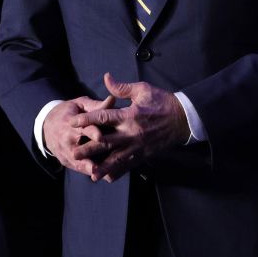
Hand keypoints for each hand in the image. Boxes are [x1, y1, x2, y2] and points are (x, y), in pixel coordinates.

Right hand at [41, 94, 116, 177]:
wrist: (46, 126)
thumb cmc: (69, 112)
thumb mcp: (79, 105)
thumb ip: (96, 106)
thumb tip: (113, 100)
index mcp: (70, 122)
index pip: (83, 128)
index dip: (91, 132)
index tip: (100, 136)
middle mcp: (66, 139)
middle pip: (79, 149)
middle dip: (90, 155)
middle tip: (101, 163)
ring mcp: (65, 152)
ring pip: (78, 162)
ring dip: (89, 168)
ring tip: (102, 174)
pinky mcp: (65, 161)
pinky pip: (78, 168)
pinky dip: (88, 172)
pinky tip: (101, 176)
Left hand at [70, 73, 190, 181]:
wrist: (184, 119)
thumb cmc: (163, 102)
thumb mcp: (142, 90)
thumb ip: (122, 88)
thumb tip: (106, 78)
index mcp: (129, 115)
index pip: (103, 117)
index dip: (87, 119)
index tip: (73, 122)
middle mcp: (131, 133)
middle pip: (106, 142)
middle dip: (89, 148)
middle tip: (73, 153)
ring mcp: (138, 146)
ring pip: (117, 158)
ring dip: (102, 166)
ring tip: (90, 173)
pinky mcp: (144, 154)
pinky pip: (129, 165)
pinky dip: (118, 172)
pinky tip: (108, 178)